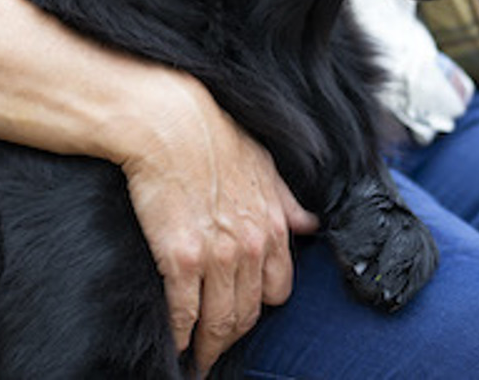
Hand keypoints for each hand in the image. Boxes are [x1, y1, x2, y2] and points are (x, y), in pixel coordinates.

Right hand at [119, 70, 317, 375]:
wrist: (168, 122)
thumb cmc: (212, 135)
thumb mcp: (262, 164)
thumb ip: (285, 200)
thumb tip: (309, 223)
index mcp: (272, 226)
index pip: (277, 290)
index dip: (260, 306)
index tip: (243, 315)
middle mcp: (250, 247)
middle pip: (247, 313)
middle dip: (231, 336)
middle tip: (215, 350)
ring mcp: (216, 257)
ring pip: (219, 321)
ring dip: (207, 346)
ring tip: (195, 358)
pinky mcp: (179, 260)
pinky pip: (183, 313)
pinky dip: (179, 333)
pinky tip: (173, 339)